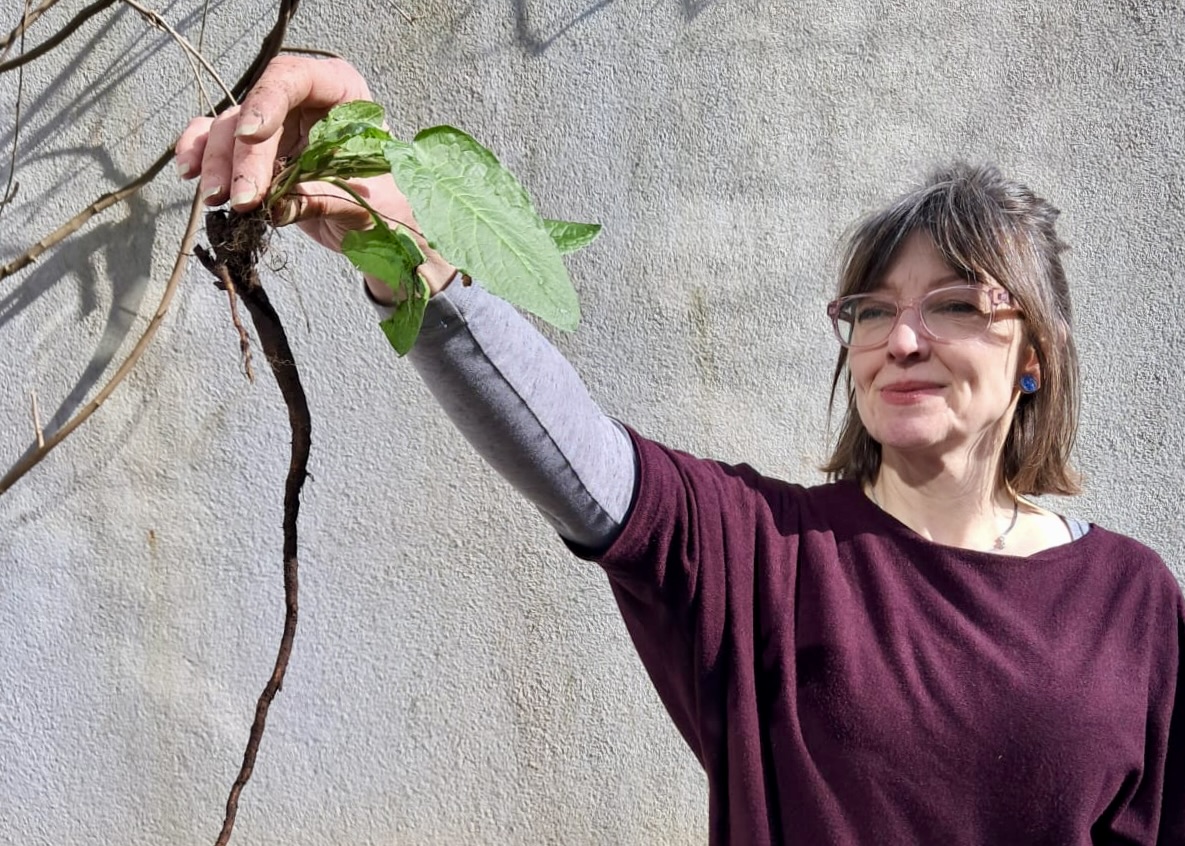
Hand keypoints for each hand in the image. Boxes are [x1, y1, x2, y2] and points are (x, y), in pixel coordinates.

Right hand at [175, 56, 455, 297]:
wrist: (381, 230)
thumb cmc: (387, 205)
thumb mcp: (367, 201)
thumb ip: (325, 196)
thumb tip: (279, 204)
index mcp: (342, 93)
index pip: (294, 77)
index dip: (267, 101)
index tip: (252, 136)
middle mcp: (303, 102)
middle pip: (254, 111)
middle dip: (240, 155)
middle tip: (241, 197)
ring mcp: (276, 126)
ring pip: (229, 130)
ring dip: (216, 164)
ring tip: (217, 200)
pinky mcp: (256, 154)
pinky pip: (217, 143)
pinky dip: (200, 155)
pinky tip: (189, 174)